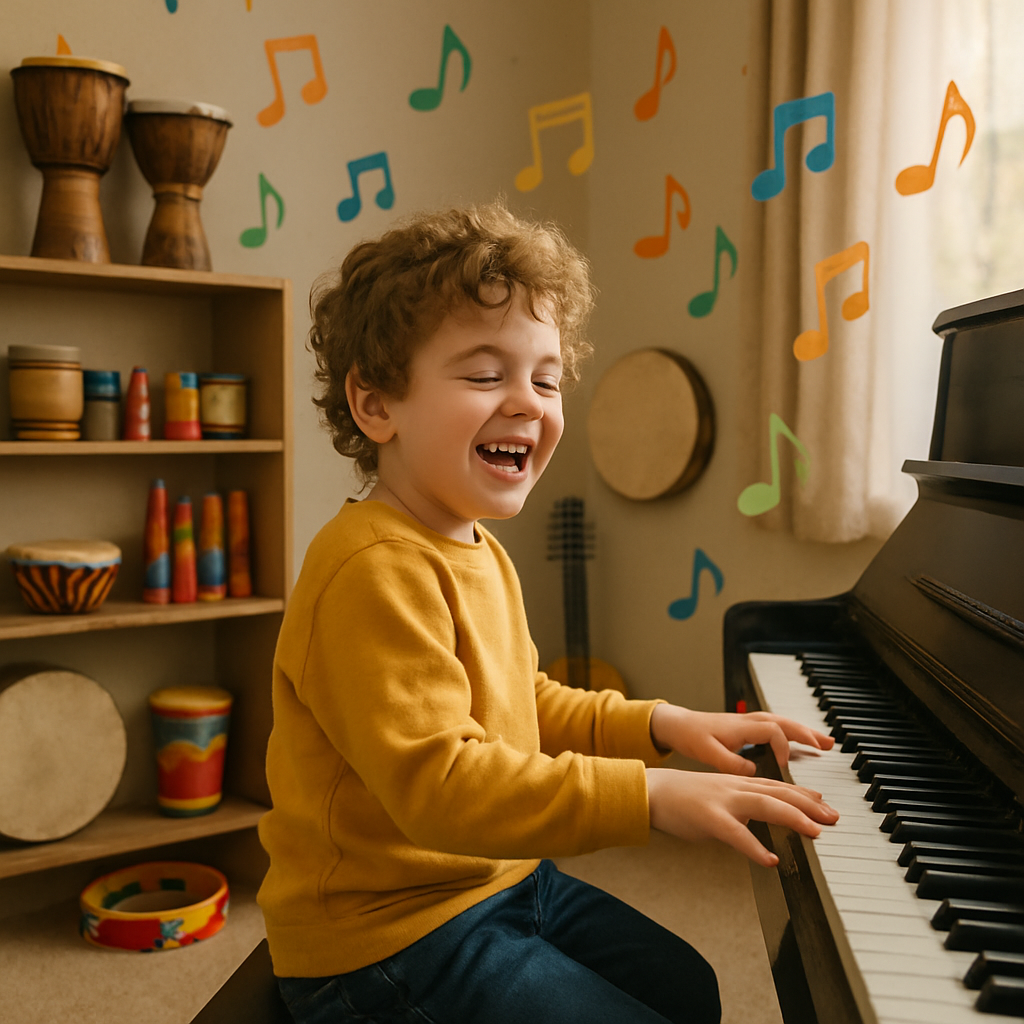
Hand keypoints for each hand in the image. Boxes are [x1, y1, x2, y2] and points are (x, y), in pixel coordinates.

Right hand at [646, 767, 838, 866]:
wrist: (654, 791)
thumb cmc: (685, 796)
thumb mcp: (720, 795)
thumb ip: (742, 802)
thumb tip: (763, 817)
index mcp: (738, 783)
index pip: (778, 786)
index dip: (804, 794)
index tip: (825, 802)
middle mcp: (736, 788)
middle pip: (779, 793)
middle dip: (809, 805)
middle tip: (834, 818)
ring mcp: (723, 801)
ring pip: (764, 806)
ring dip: (793, 818)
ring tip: (815, 833)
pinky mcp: (709, 818)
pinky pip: (736, 834)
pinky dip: (755, 847)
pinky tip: (770, 859)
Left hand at [650, 703, 833, 775]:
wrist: (679, 725)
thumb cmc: (692, 737)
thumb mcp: (706, 752)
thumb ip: (729, 762)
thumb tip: (752, 771)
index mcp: (742, 726)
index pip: (773, 731)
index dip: (783, 747)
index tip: (786, 766)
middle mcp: (749, 721)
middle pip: (785, 722)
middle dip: (808, 733)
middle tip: (828, 746)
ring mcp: (750, 723)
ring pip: (784, 723)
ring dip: (805, 732)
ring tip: (826, 744)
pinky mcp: (749, 728)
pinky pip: (778, 727)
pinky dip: (794, 733)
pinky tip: (802, 743)